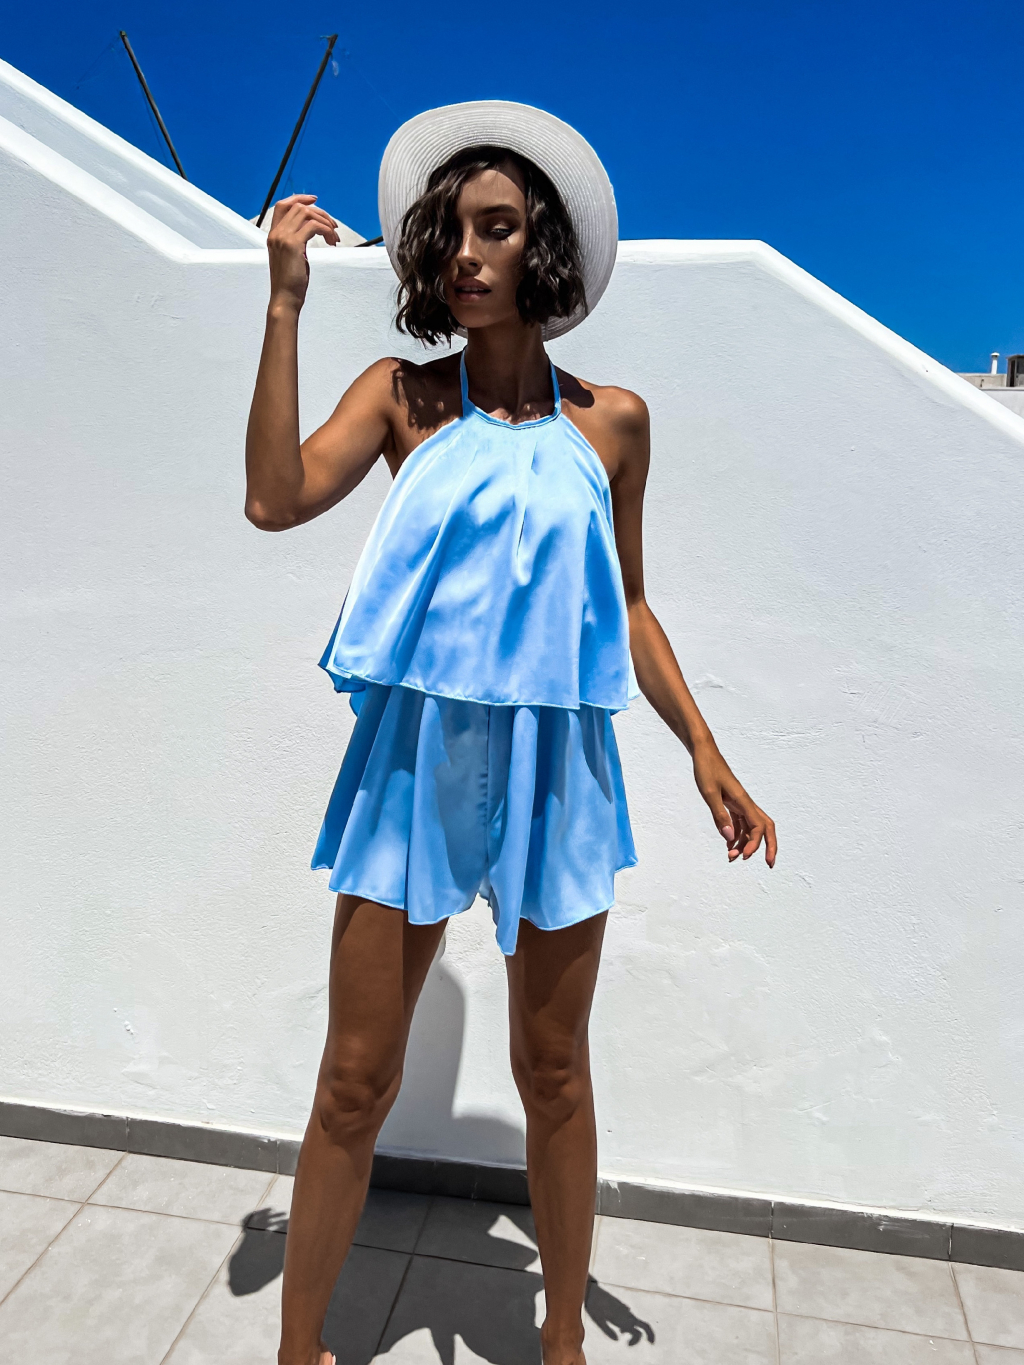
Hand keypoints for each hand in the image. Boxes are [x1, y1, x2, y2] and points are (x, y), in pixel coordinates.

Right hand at [266, 194, 339, 310]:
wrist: (285, 298)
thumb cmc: (291, 283)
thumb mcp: (293, 256)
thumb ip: (298, 241)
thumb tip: (313, 230)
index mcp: (274, 235)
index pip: (283, 206)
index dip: (299, 198)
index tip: (315, 200)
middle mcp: (276, 233)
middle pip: (299, 207)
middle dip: (320, 213)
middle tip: (333, 227)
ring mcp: (283, 238)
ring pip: (307, 214)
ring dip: (325, 222)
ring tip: (334, 237)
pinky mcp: (293, 245)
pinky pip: (314, 226)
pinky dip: (326, 230)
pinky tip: (331, 242)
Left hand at [693, 743, 776, 866]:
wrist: (704, 753)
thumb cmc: (706, 769)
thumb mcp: (709, 793)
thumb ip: (719, 816)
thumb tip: (729, 838)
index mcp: (743, 801)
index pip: (758, 827)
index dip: (754, 844)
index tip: (742, 856)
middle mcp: (746, 803)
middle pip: (766, 827)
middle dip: (769, 846)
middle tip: (768, 865)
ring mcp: (740, 803)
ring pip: (751, 827)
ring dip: (745, 844)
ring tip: (731, 858)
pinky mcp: (733, 803)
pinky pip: (741, 823)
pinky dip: (736, 835)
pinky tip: (728, 844)